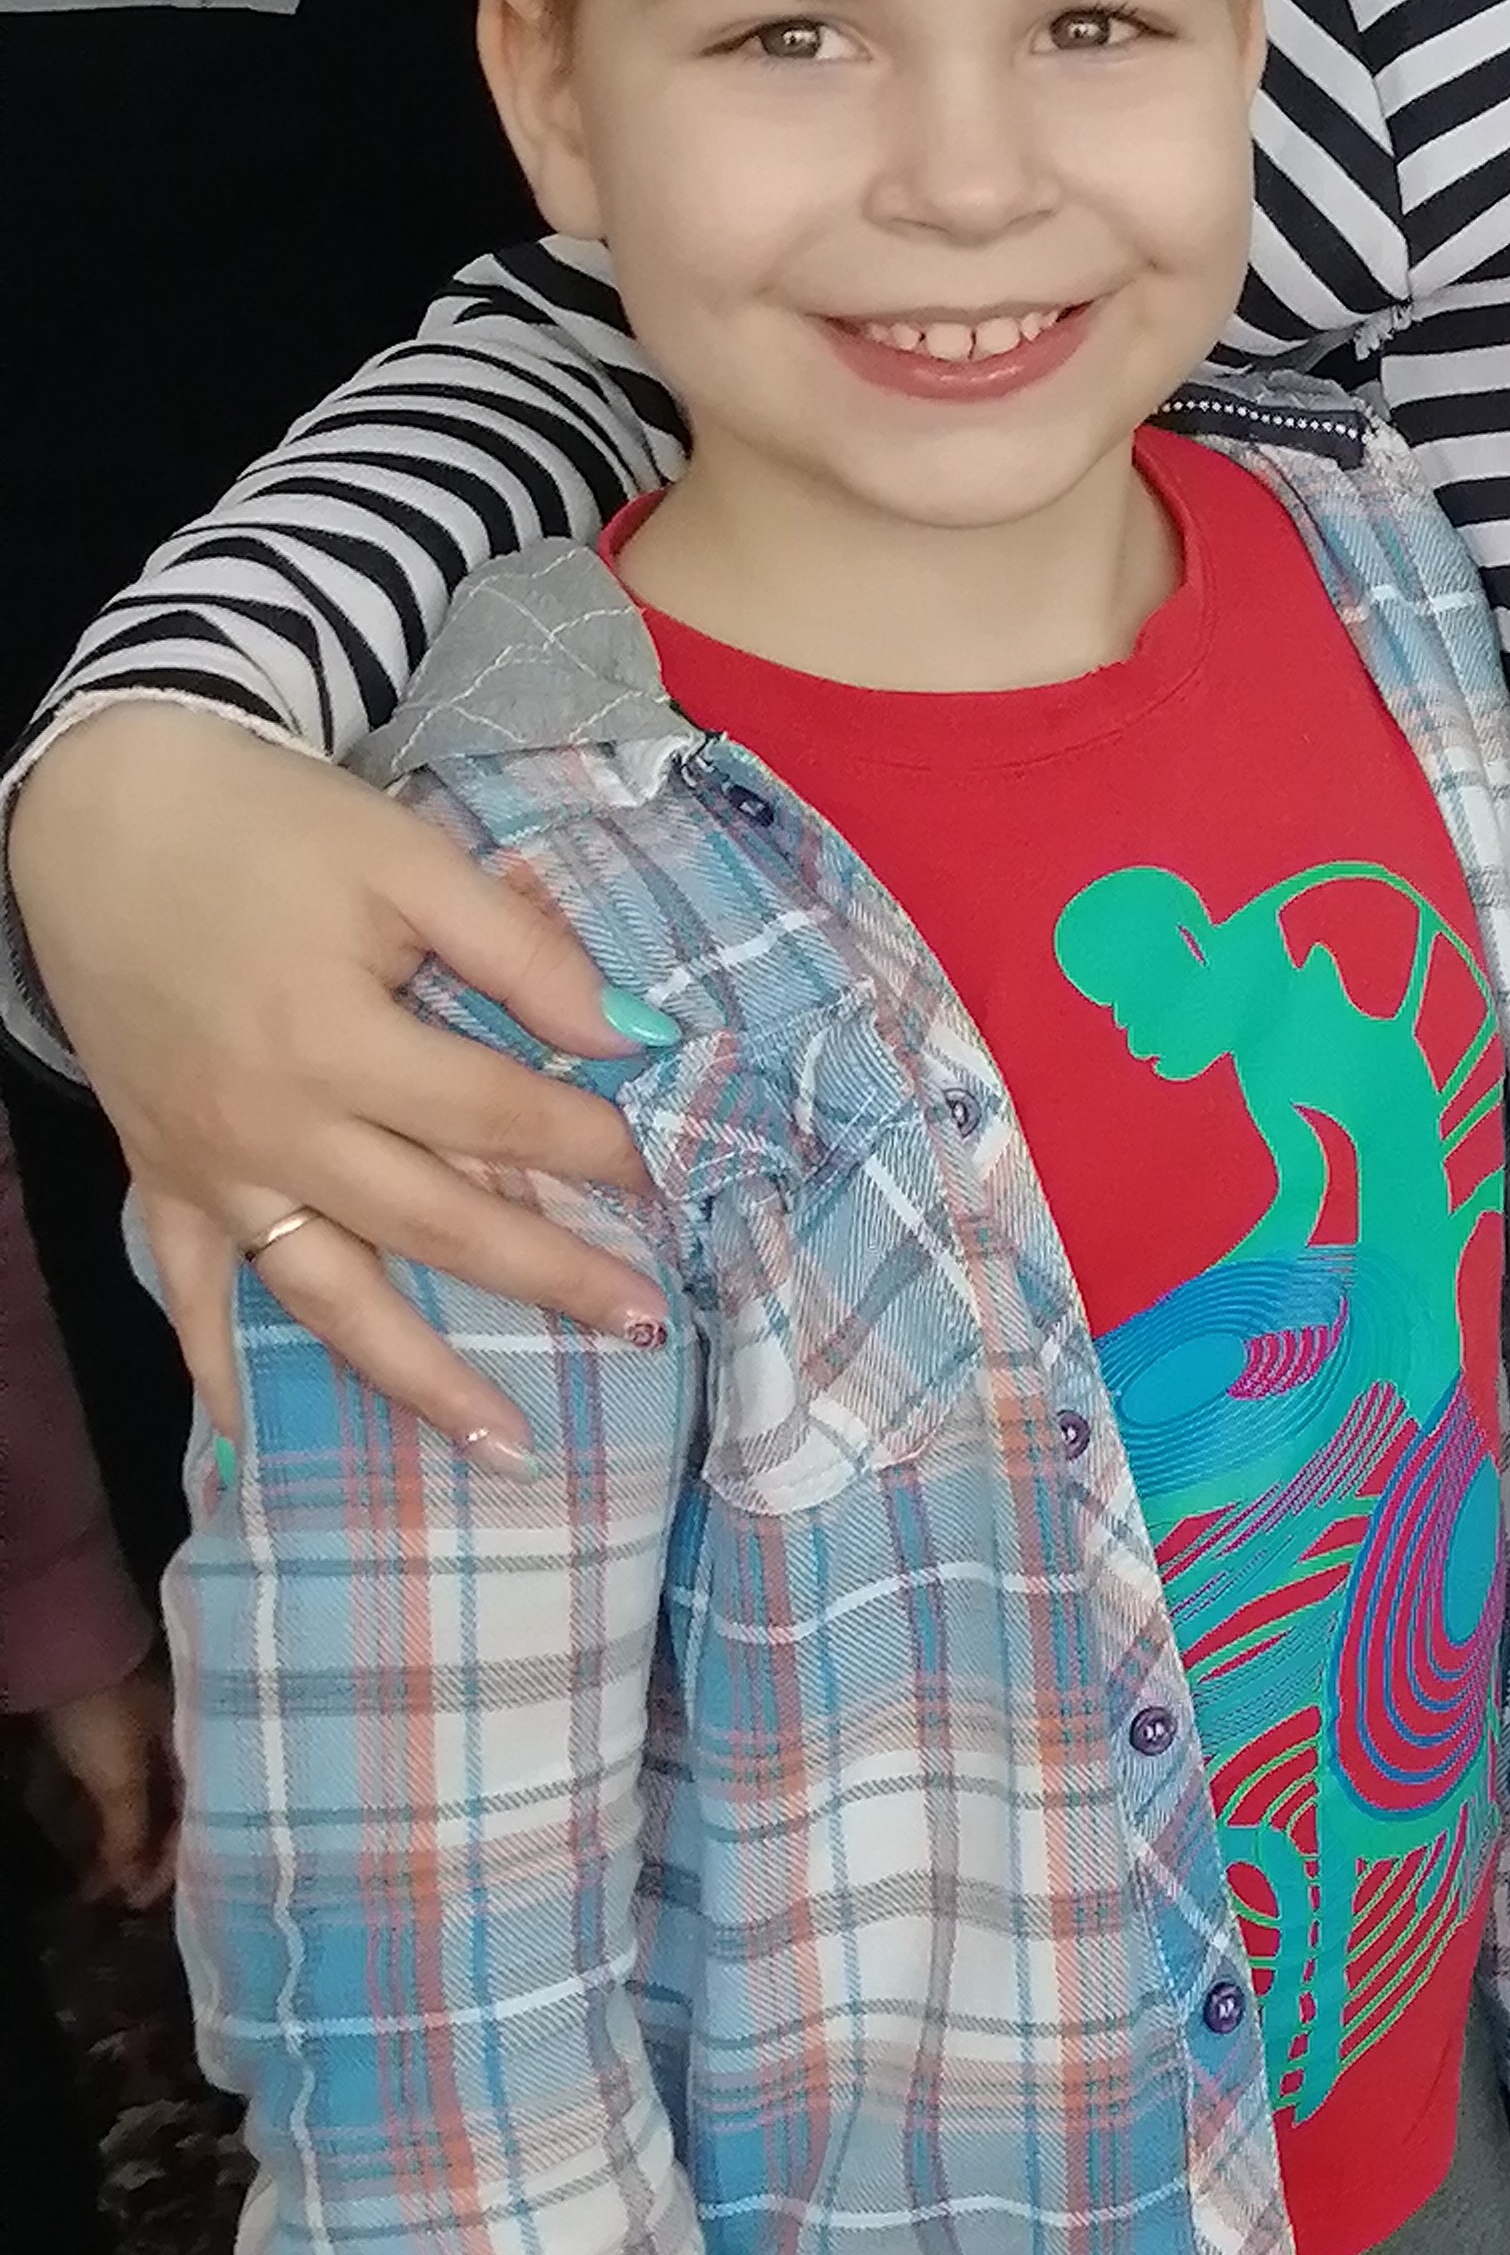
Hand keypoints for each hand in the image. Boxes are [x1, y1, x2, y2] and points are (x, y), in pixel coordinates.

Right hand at [10, 711, 654, 1463]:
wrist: (100, 808)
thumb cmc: (267, 826)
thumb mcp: (408, 856)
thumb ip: (521, 952)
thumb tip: (633, 1033)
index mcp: (335, 1040)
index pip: (497, 1117)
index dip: (590, 1143)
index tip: (663, 1168)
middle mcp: (271, 1126)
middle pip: (437, 1223)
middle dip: (550, 1277)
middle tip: (648, 1323)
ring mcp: (209, 1164)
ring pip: (329, 1294)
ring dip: (420, 1377)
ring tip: (508, 1445)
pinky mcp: (157, 1173)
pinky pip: (191, 1290)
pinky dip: (220, 1368)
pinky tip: (254, 1445)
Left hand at [20, 1658, 177, 1908]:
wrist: (66, 1649)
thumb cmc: (107, 1714)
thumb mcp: (119, 1777)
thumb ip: (131, 1834)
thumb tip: (130, 1886)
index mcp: (208, 1754)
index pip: (202, 1822)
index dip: (170, 1866)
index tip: (139, 1901)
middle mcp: (193, 1746)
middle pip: (179, 1816)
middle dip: (151, 1859)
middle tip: (122, 1897)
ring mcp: (158, 1736)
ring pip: (152, 1803)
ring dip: (129, 1842)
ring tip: (102, 1878)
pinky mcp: (125, 1733)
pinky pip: (130, 1789)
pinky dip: (116, 1817)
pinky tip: (98, 1839)